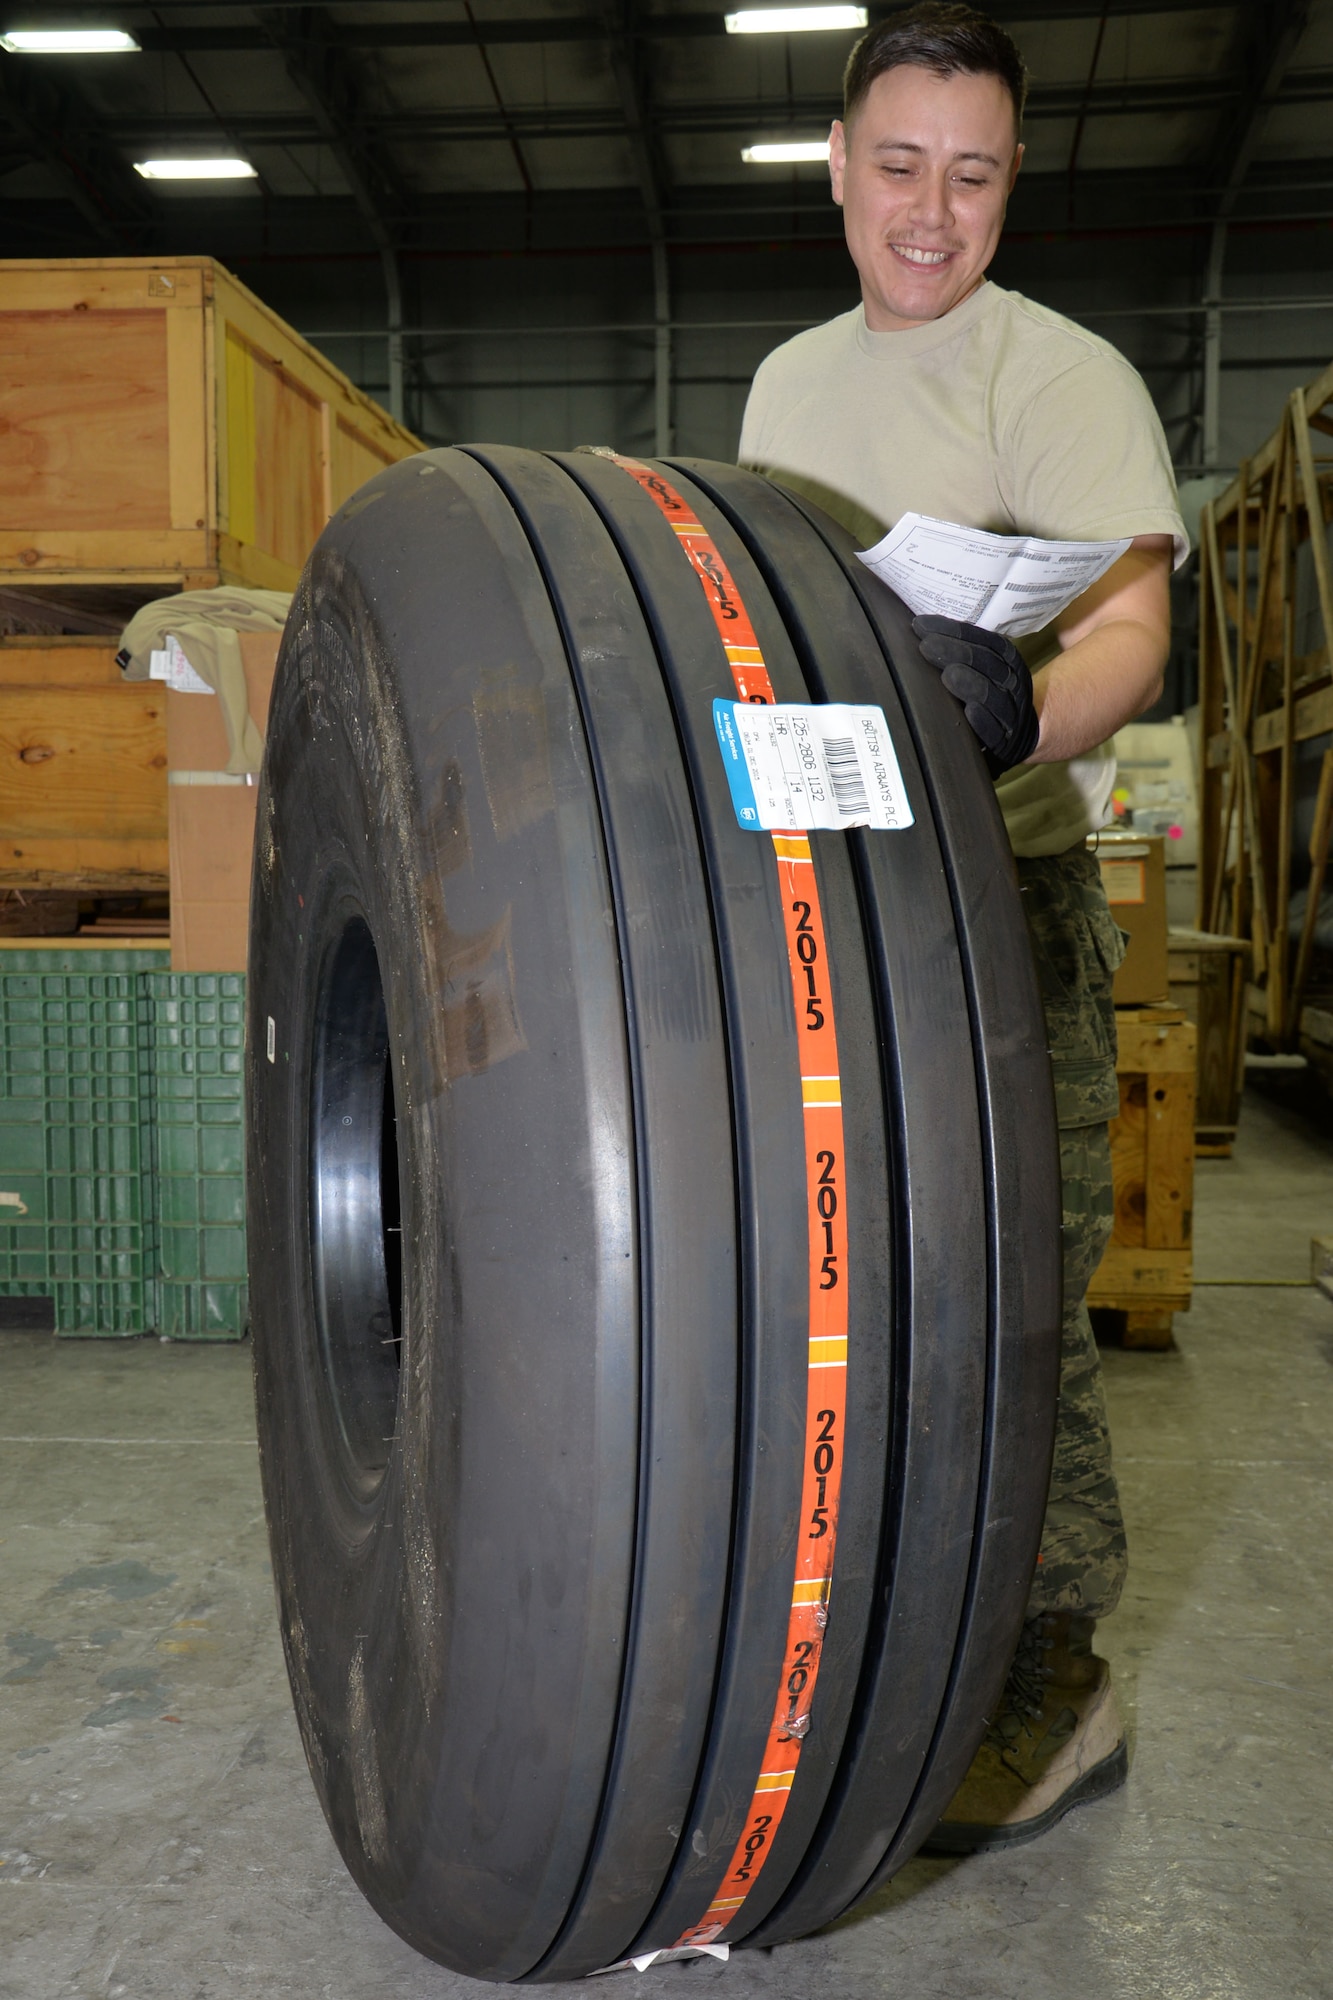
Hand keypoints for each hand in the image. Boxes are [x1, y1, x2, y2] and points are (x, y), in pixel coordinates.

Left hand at [911, 615, 1039, 775]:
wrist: (1016, 735)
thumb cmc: (987, 694)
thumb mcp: (982, 669)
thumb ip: (959, 652)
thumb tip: (919, 630)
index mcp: (1007, 661)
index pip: (985, 640)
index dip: (955, 631)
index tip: (922, 625)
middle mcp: (1013, 683)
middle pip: (987, 663)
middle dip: (955, 652)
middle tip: (926, 645)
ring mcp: (1012, 713)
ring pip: (994, 696)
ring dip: (970, 684)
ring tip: (948, 675)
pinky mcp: (1006, 741)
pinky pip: (997, 731)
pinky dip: (984, 721)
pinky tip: (969, 711)